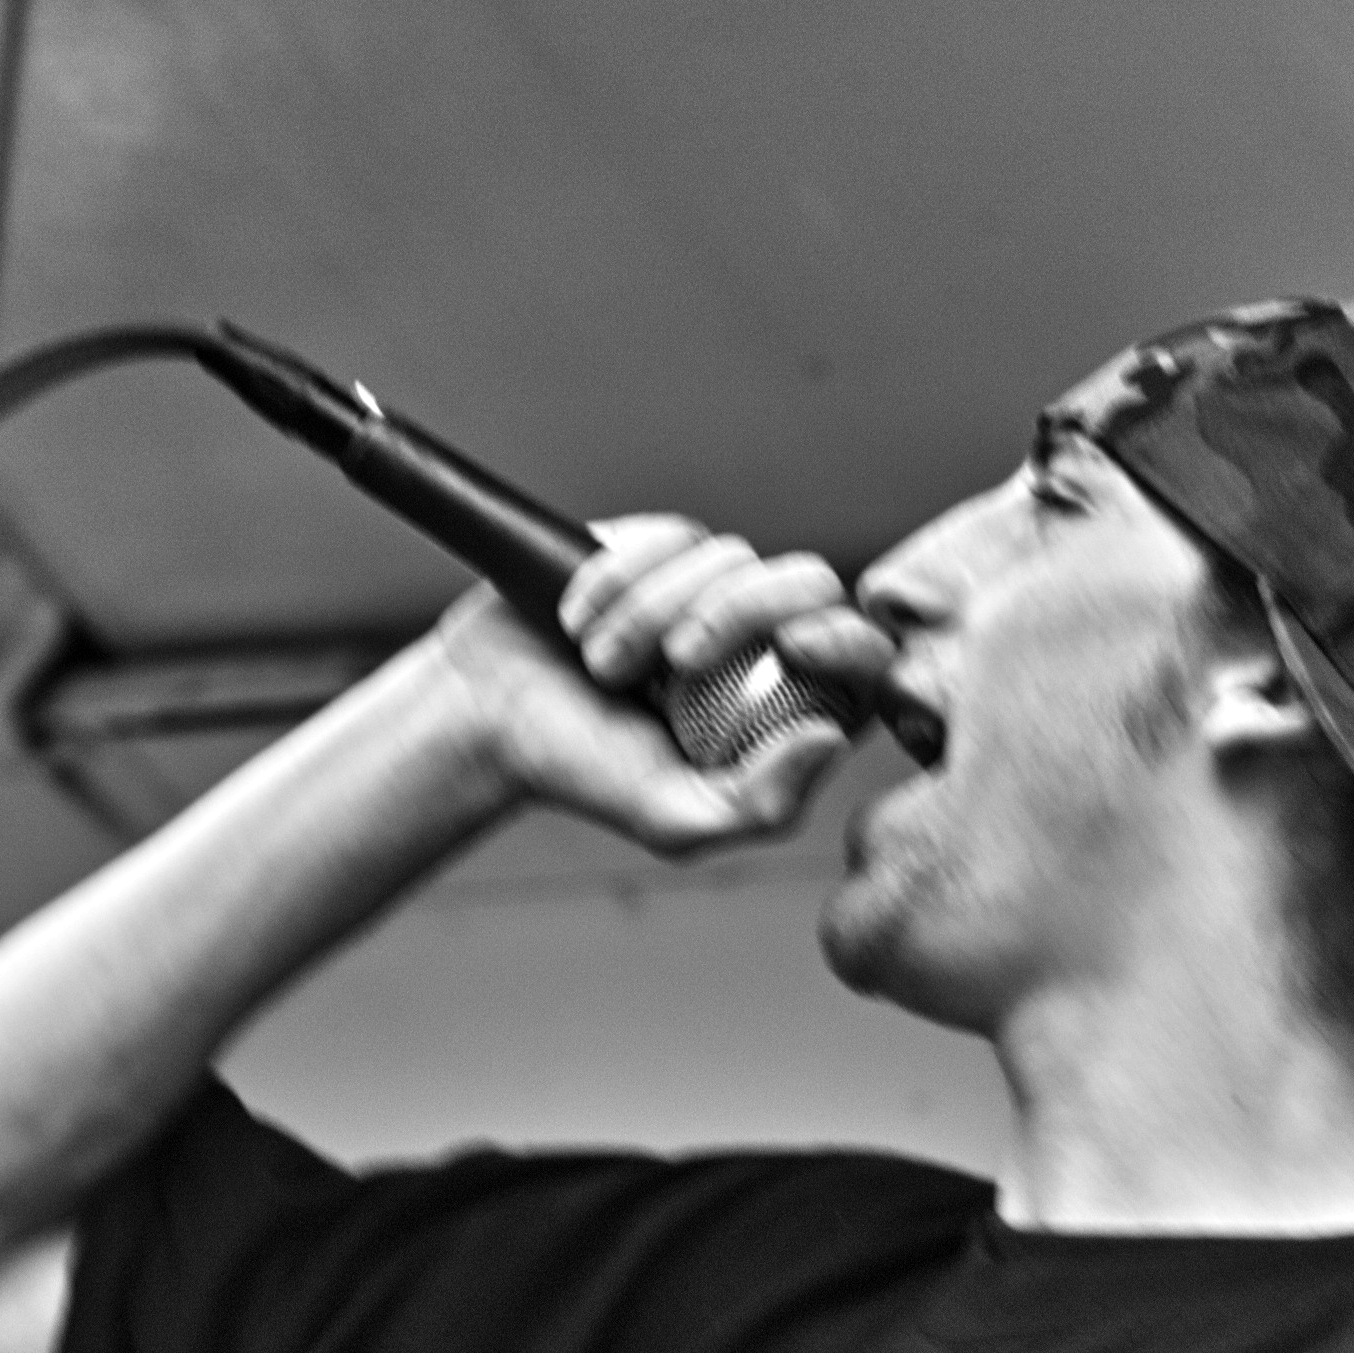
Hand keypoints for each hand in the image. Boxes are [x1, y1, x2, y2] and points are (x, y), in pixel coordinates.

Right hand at [429, 515, 895, 856]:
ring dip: (655, 613)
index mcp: (786, 708)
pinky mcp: (660, 547)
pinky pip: (672, 535)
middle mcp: (759, 642)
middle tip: (677, 663)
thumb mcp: (674, 818)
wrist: (486, 714)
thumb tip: (833, 739)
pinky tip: (576, 620)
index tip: (795, 648)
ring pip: (731, 555)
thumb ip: (763, 803)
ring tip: (600, 664)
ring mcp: (710, 587)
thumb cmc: (583, 772)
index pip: (866, 656)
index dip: (849, 639)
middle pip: (812, 583)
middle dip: (743, 611)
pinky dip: (618, 579)